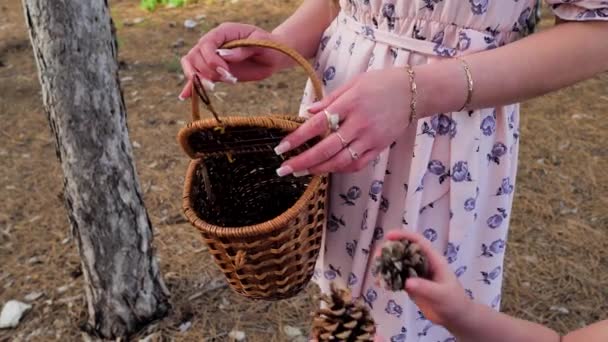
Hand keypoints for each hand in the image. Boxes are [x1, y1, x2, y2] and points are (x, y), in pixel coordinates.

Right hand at [179, 23, 289, 98]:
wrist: (272, 56)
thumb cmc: (269, 46)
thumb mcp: (261, 44)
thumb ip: (243, 49)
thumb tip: (224, 56)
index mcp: (224, 32)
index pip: (206, 43)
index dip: (211, 59)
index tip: (225, 71)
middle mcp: (214, 43)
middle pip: (195, 56)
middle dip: (207, 71)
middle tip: (227, 79)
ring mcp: (212, 57)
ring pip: (192, 65)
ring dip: (199, 79)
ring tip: (212, 88)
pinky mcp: (214, 71)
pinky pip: (198, 77)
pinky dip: (191, 86)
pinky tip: (185, 96)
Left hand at [274, 68, 412, 175]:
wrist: (414, 91)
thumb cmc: (381, 83)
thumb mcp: (353, 83)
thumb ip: (330, 99)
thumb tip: (307, 112)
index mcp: (350, 103)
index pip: (318, 124)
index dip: (298, 138)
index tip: (281, 148)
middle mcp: (360, 123)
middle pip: (326, 148)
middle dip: (302, 161)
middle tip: (283, 169)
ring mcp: (371, 138)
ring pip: (340, 161)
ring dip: (318, 169)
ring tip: (301, 171)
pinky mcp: (380, 147)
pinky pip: (357, 164)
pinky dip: (340, 169)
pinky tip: (326, 169)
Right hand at [383, 230, 472, 328]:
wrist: (456, 318)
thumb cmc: (454, 302)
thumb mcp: (441, 294)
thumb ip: (425, 288)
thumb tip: (406, 282)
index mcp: (433, 260)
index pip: (418, 242)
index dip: (404, 236)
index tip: (388, 236)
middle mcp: (423, 264)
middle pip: (404, 251)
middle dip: (390, 250)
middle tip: (378, 256)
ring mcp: (416, 274)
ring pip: (399, 264)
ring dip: (386, 264)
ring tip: (375, 270)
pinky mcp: (411, 286)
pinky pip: (397, 278)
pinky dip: (388, 279)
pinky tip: (380, 283)